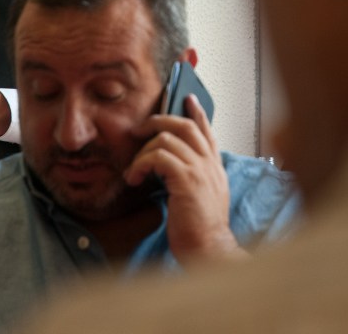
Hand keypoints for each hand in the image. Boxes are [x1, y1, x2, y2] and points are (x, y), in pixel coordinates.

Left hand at [125, 95, 245, 264]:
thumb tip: (174, 167)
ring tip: (133, 170)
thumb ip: (195, 177)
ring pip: (167, 139)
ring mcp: (199, 170)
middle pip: (184, 125)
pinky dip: (141, 164)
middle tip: (138, 130)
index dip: (197, 112)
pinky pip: (159, 157)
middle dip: (158, 121)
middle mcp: (209, 163)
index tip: (188, 98)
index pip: (206, 131)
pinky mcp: (186, 180)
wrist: (209, 249)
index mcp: (214, 166)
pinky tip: (134, 178)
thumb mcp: (204, 196)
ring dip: (143, 152)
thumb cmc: (202, 229)